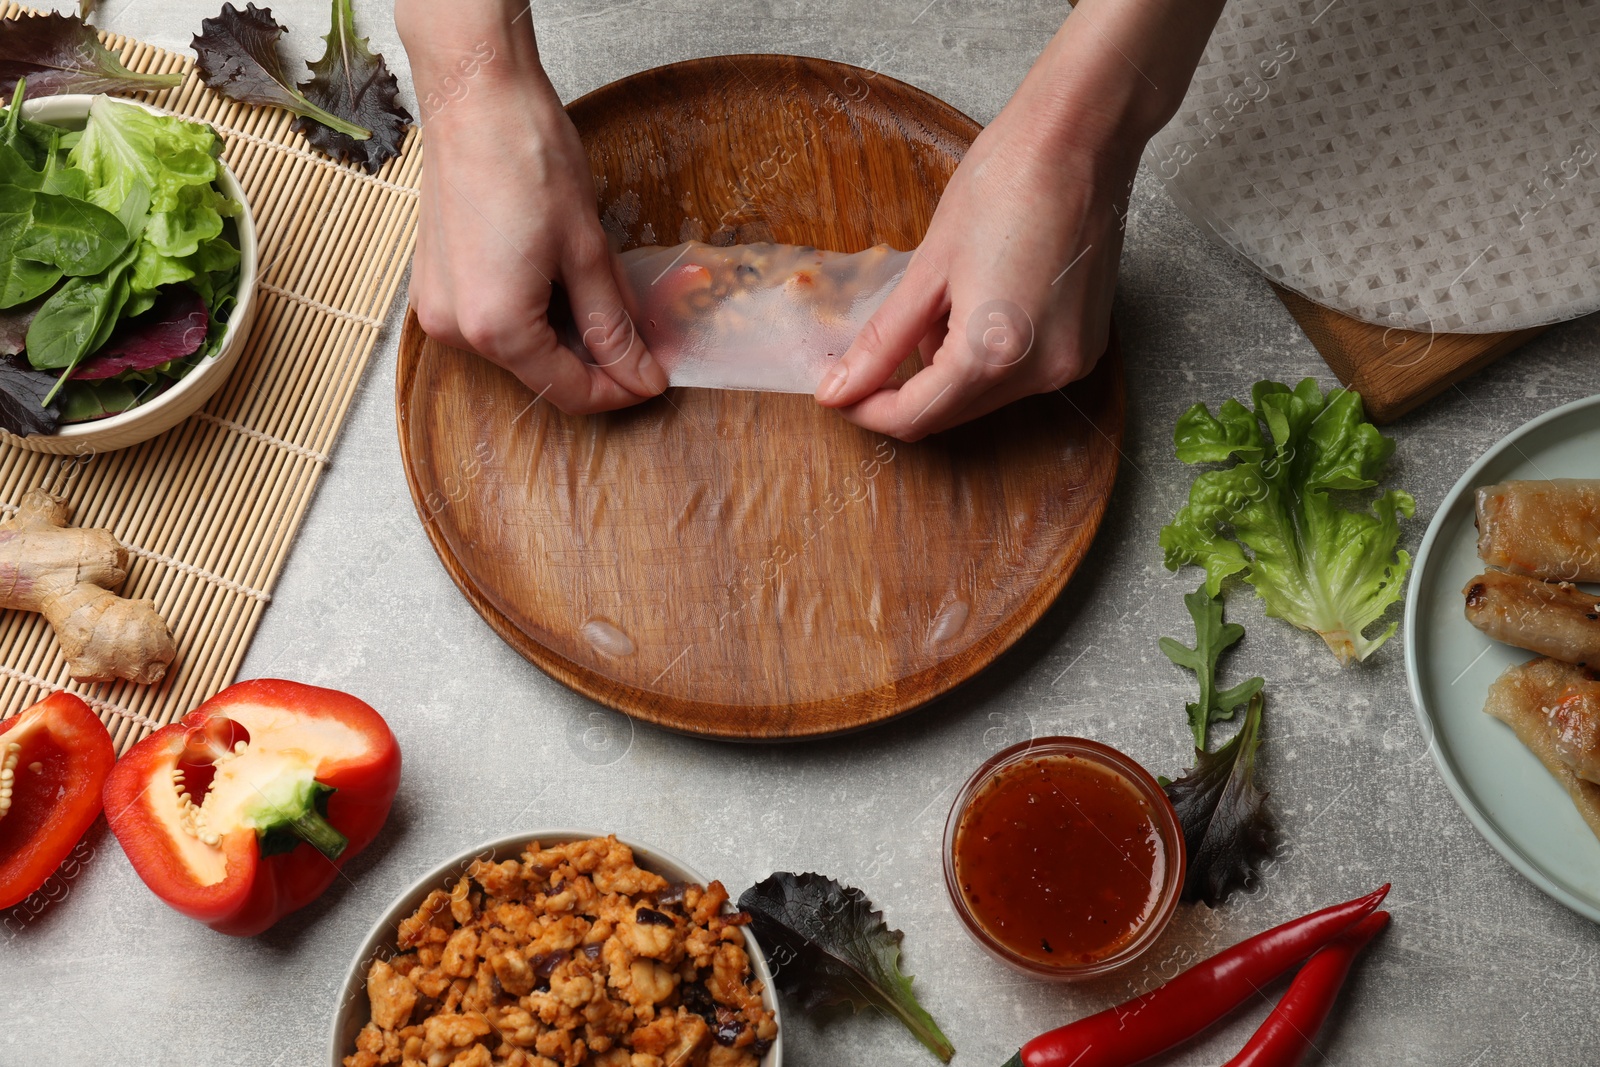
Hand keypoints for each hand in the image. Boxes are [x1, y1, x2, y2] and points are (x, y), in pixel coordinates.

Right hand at [397, 2, 665, 412]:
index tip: (654, 377)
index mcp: (495, 328)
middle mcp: (455, 329)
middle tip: (638, 333)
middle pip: (540, 371)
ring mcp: (437, 306)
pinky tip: (559, 279)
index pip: (566, 390)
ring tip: (598, 293)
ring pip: (517, 346)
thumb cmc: (528, 159)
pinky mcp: (434, 283)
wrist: (476, 97)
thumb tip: (641, 374)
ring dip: (563, 333)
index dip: (618, 390)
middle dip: (593, 360)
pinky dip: (531, 311)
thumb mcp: (587, 252)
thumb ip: (613, 325)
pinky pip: (492, 318)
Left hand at [814, 0, 1223, 439]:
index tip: (836, 392)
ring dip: (946, 370)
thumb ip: (882, 341)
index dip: (866, 410)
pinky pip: (1018, 375)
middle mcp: (1040, 373)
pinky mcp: (1087, 348)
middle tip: (871, 351)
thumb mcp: (928, 268)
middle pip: (950, 414)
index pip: (915, 417)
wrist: (1080, 138)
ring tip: (943, 301)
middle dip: (904, 392)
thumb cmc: (1004, 184)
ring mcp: (1071, 363)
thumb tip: (836, 389)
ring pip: (983, 397)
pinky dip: (985, 357)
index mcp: (994, 354)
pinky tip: (980, 301)